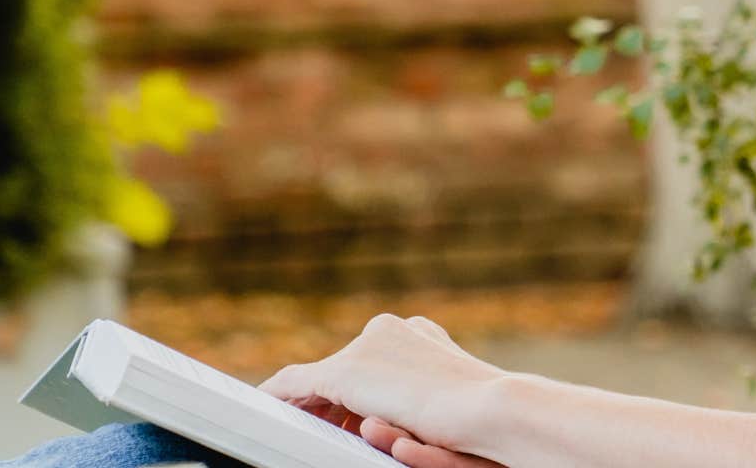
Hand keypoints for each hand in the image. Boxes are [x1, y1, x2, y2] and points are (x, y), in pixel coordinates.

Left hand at [260, 313, 508, 461]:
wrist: (492, 409)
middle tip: (315, 426)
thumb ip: (414, 398)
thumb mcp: (446, 400)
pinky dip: (276, 399)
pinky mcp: (346, 371)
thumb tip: (378, 421)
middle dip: (327, 401)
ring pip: (318, 379)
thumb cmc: (482, 419)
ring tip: (289, 423)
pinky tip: (263, 411)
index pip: (371, 361)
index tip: (343, 415)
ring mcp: (367, 347)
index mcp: (419, 335)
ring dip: (304, 404)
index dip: (354, 392)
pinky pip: (295, 386)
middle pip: (342, 368)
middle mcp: (390, 330)